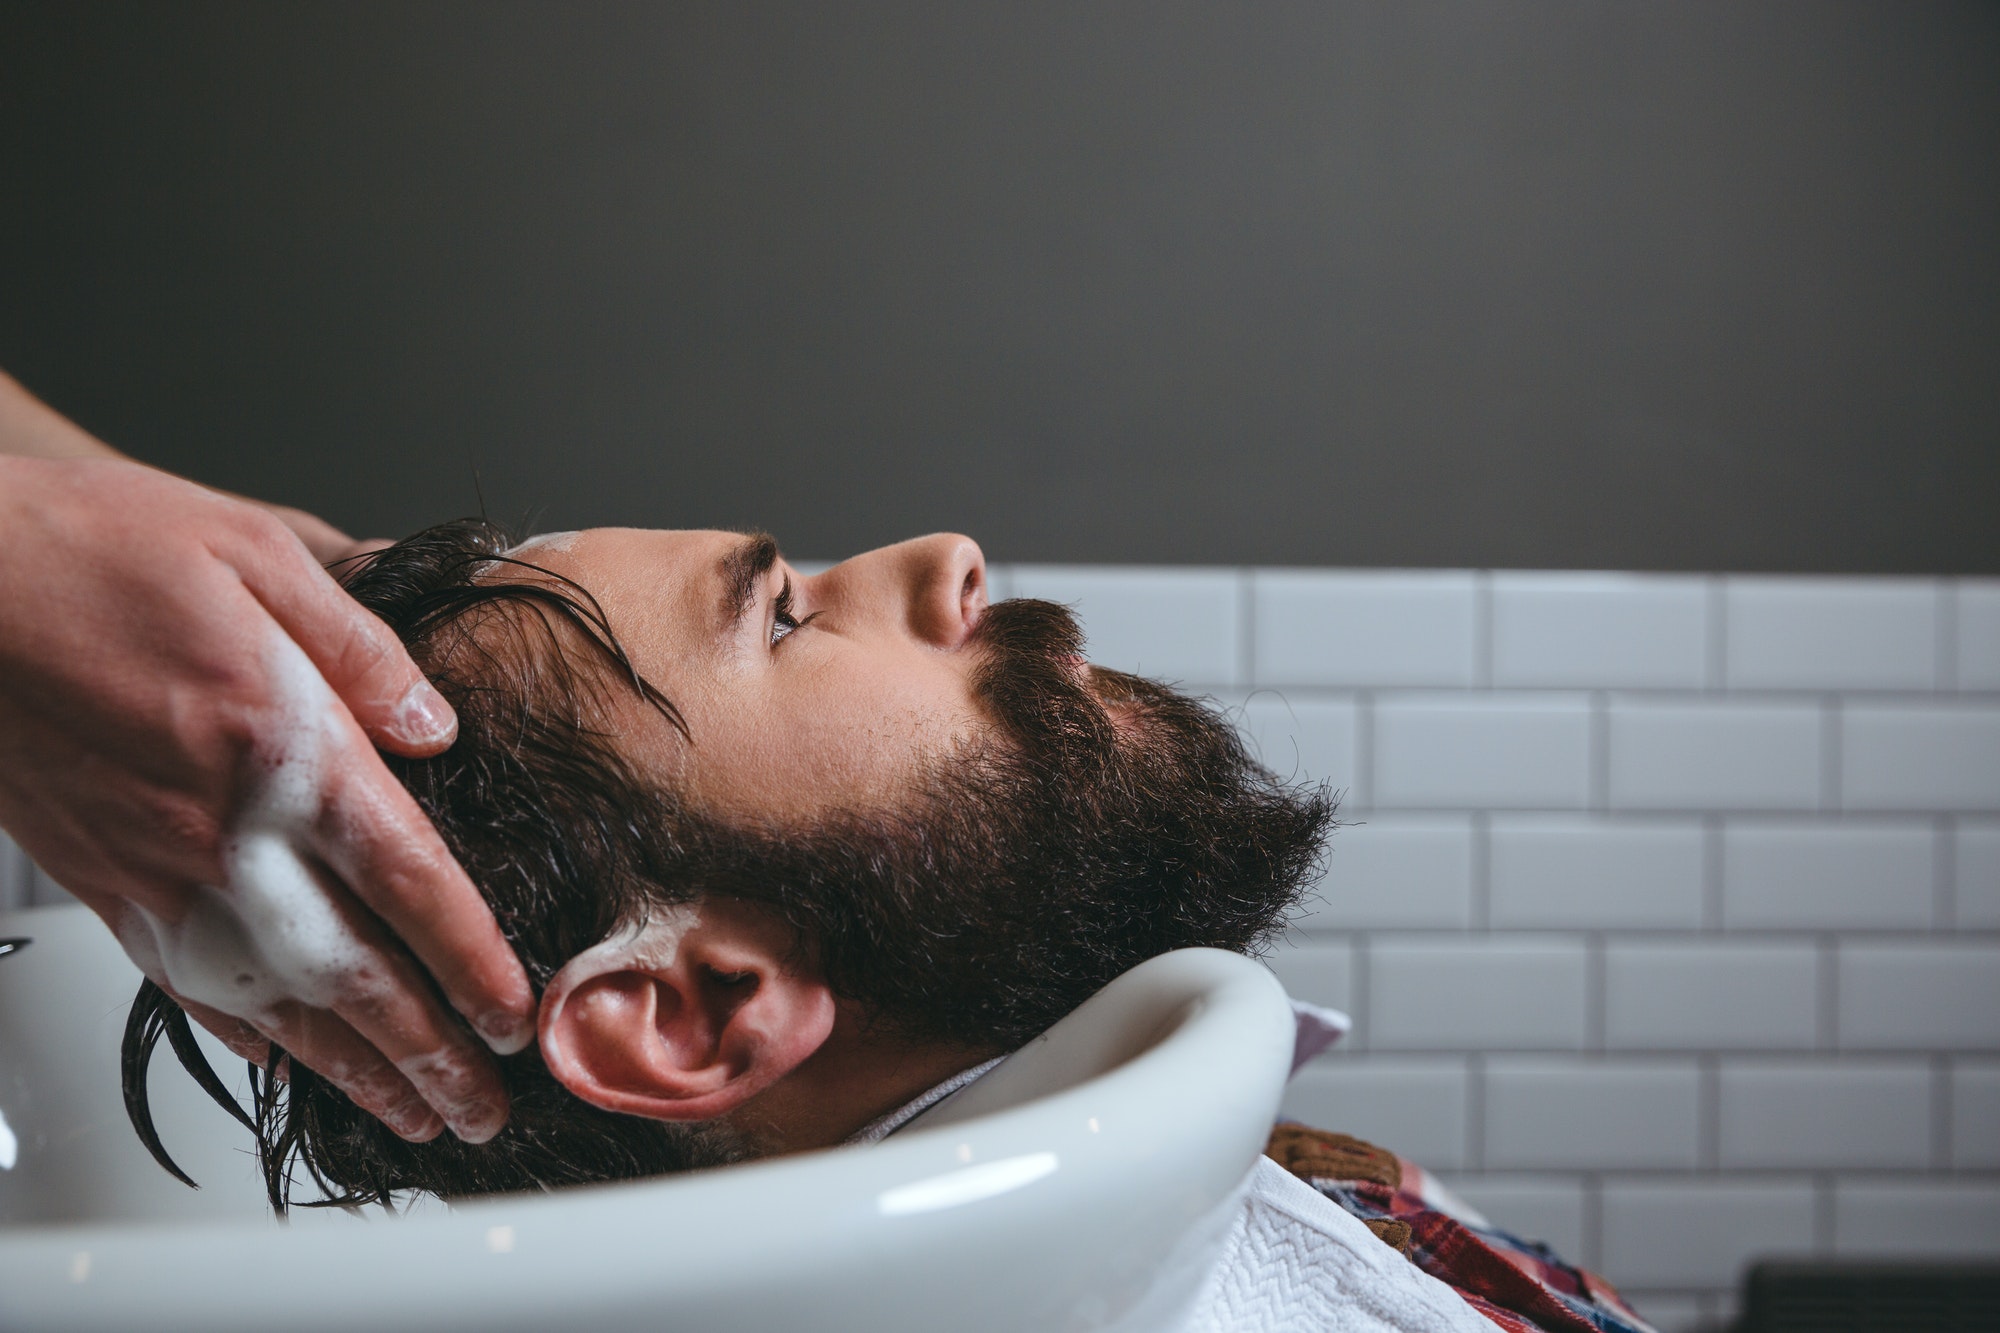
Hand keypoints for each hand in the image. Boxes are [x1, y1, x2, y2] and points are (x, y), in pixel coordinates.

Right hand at [0, 456, 535, 1142]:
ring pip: (274, 1005)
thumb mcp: (253, 549)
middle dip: (430, 1054)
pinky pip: (188, 987)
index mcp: (280, 748)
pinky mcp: (105, 883)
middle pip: (353, 973)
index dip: (471, 960)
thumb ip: (360, 646)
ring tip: (415, 1117)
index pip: (407, 880)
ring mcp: (156, 872)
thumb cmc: (84, 549)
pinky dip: (252, 1041)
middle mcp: (222, 832)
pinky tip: (294, 1065)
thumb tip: (436, 722)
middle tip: (485, 1110)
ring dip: (355, 1071)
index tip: (517, 1015)